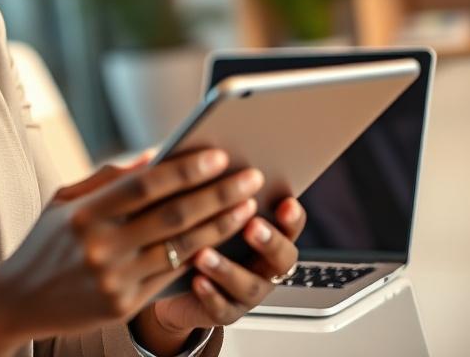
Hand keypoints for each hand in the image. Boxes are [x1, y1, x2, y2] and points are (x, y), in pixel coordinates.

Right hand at [0, 148, 262, 345]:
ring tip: (247, 207)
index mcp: (84, 213)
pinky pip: (171, 276)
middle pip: (172, 215)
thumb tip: (156, 157)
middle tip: (248, 178)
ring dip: (220, 226)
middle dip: (217, 194)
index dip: (185, 170)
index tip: (218, 155)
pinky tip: (223, 240)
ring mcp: (114, 278)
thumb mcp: (65, 201)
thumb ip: (109, 178)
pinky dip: (201, 256)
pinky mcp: (123, 305)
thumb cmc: (46, 243)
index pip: (145, 185)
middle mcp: (100, 245)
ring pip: (181, 248)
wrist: (19, 300)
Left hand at [140, 197, 306, 340]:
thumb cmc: (197, 236)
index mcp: (268, 235)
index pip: (291, 225)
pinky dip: (211, 294)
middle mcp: (265, 266)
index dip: (292, 217)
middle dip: (269, 241)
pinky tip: (196, 280)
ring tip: (205, 253)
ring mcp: (248, 293)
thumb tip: (202, 156)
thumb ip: (213, 187)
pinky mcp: (225, 312)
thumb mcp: (206, 210)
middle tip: (252, 225)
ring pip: (248, 285)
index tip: (286, 202)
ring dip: (228, 268)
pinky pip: (222, 308)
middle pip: (282, 257)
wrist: (176, 284)